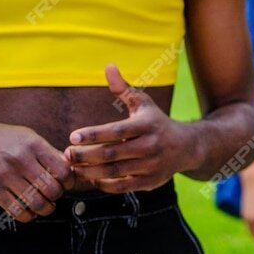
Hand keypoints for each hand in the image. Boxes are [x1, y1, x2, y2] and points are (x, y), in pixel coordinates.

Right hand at [0, 117, 71, 221]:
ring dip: (46, 209)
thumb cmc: (5, 139)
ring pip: (37, 203)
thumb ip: (49, 153)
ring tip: (46, 205)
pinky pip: (17, 211)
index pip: (63, 170)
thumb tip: (70, 169)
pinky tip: (30, 211)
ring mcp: (5, 176)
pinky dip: (28, 216)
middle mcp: (20, 161)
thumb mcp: (29, 137)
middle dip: (58, 196)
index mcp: (34, 145)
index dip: (69, 181)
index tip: (65, 183)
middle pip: (52, 189)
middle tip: (54, 194)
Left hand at [66, 64, 198, 192]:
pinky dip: (105, 184)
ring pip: (115, 171)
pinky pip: (123, 186)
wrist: (187, 146)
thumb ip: (123, 88)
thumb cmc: (157, 123)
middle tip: (67, 154)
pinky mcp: (150, 181)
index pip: (116, 131)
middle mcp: (150, 146)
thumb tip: (109, 66)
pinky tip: (92, 178)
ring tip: (74, 168)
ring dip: (91, 171)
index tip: (73, 136)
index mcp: (146, 125)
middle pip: (112, 153)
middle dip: (86, 155)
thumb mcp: (143, 104)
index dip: (94, 134)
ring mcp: (151, 165)